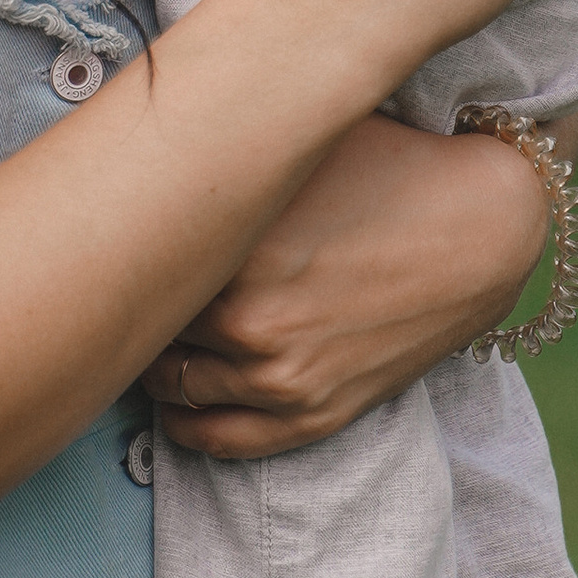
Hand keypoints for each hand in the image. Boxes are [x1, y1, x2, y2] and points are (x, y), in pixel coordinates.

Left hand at [143, 109, 577, 457]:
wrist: (481, 230)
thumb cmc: (387, 167)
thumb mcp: (295, 147)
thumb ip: (219, 153)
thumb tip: (139, 137)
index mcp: (234, 251)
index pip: (134, 267)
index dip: (112, 253)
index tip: (96, 240)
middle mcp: (248, 323)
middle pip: (146, 329)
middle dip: (130, 307)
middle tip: (113, 287)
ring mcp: (281, 378)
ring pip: (174, 386)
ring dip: (151, 365)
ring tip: (140, 337)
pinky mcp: (315, 413)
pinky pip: (221, 440)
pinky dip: (185, 425)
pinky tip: (170, 404)